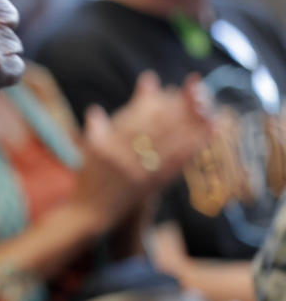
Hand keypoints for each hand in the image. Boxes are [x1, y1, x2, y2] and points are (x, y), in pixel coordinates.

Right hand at [72, 72, 214, 223]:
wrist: (89, 213)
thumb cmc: (90, 179)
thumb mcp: (90, 149)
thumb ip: (97, 126)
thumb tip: (96, 108)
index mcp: (104, 144)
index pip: (133, 117)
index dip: (154, 100)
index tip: (172, 87)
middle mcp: (120, 157)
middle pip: (155, 127)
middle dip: (178, 108)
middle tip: (199, 93)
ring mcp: (135, 172)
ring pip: (168, 144)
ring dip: (192, 126)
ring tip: (211, 111)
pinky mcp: (148, 187)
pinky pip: (173, 165)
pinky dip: (191, 149)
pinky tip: (206, 138)